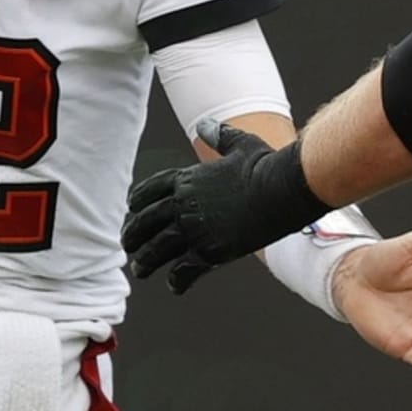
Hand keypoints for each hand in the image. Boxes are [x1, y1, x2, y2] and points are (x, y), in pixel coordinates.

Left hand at [123, 120, 328, 294]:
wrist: (283, 190)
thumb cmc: (266, 165)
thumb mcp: (241, 144)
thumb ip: (220, 136)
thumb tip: (205, 125)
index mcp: (188, 179)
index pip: (149, 191)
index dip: (137, 202)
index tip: (132, 210)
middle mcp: (184, 204)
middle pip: (145, 223)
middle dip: (133, 235)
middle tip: (129, 245)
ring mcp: (194, 230)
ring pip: (156, 251)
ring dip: (145, 261)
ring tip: (141, 269)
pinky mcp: (209, 252)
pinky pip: (182, 271)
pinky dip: (176, 280)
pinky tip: (176, 285)